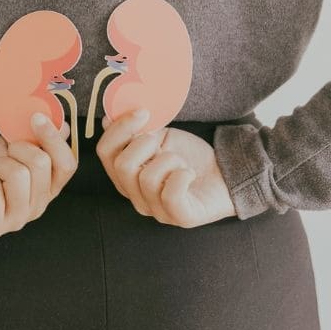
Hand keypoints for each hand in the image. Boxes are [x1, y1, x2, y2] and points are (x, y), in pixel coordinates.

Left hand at [0, 113, 77, 239]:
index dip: (54, 140)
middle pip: (42, 164)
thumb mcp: (16, 147)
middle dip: (19, 148)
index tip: (36, 118)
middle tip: (6, 153)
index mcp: (49, 187)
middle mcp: (38, 206)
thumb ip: (41, 140)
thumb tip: (64, 126)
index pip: (67, 164)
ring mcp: (17, 219)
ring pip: (18, 175)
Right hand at [96, 108, 237, 227]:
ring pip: (147, 179)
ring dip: (169, 159)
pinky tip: (189, 172)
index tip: (142, 112)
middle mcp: (136, 197)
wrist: (225, 173)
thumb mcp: (161, 139)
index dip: (119, 129)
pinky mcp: (181, 217)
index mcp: (127, 176)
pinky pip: (171, 195)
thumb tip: (109, 118)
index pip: (104, 152)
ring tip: (180, 161)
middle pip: (121, 165)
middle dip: (144, 143)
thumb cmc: (190, 157)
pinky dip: (182, 176)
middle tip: (161, 140)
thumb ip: (136, 132)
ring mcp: (157, 211)